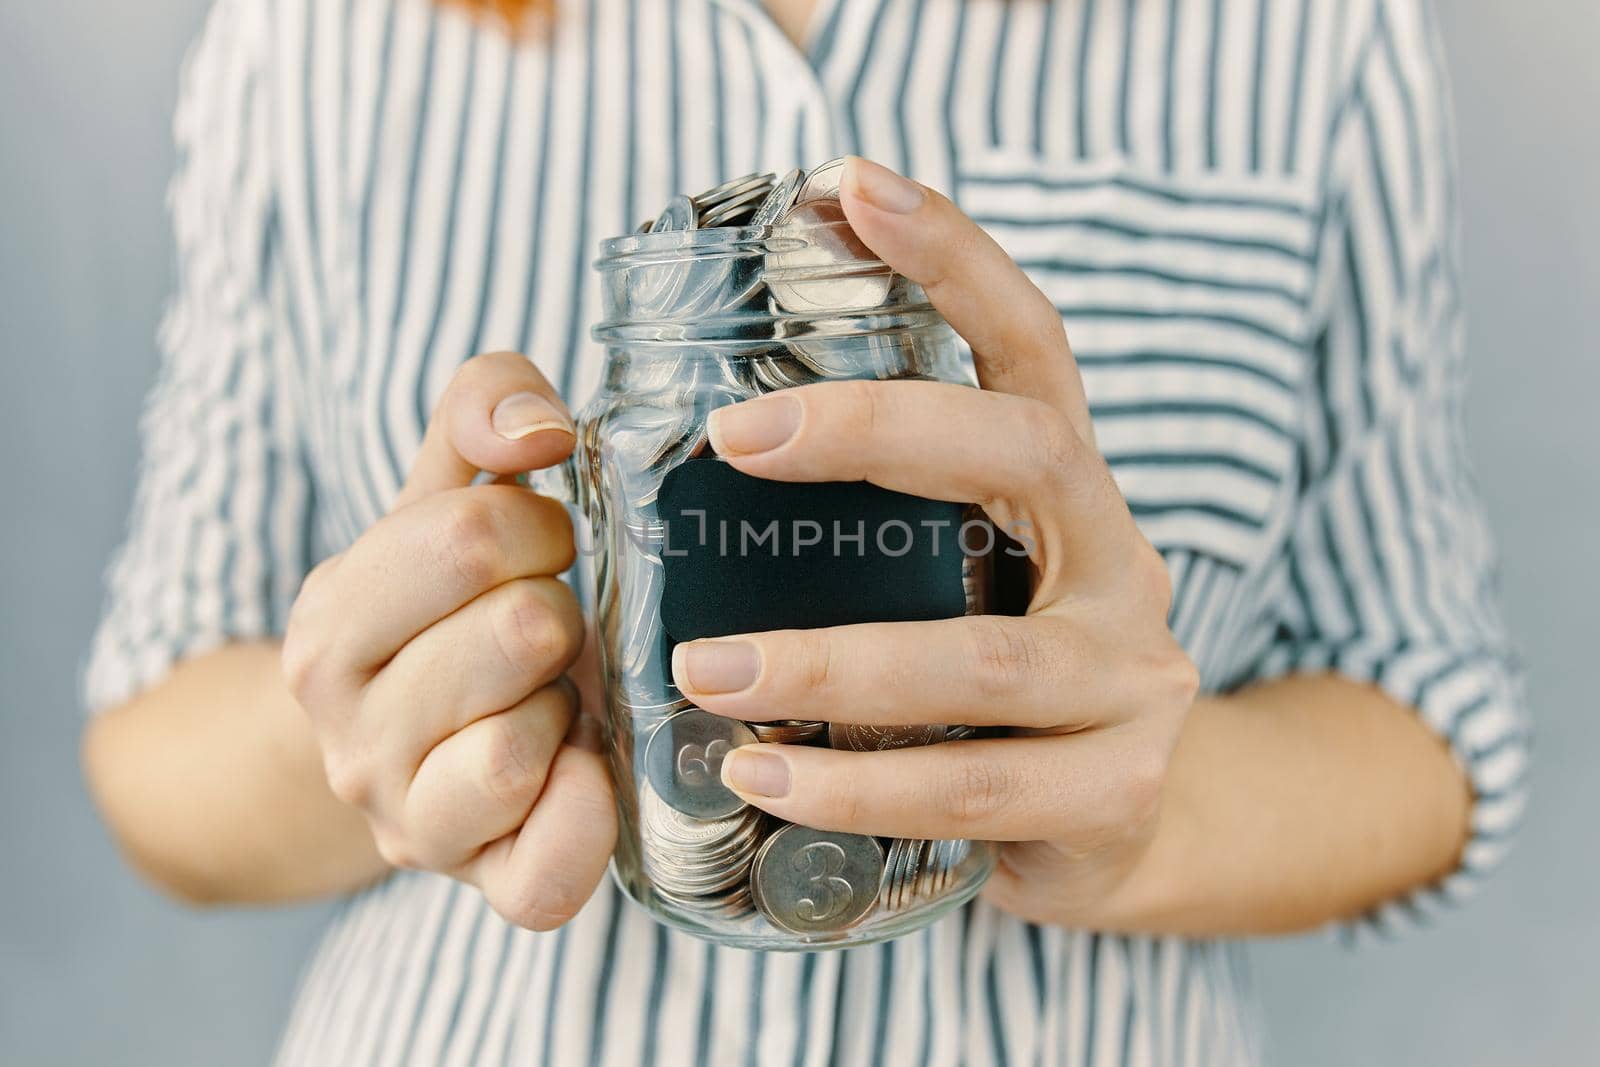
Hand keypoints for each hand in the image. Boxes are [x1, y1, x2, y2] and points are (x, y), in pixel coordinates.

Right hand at [282, 352, 615, 929]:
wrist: (405, 744)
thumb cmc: (444, 606)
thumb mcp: (443, 493)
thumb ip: (481, 410)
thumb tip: (539, 427)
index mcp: (330, 622)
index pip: (470, 536)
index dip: (539, 528)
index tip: (537, 549)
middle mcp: (349, 734)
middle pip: (521, 632)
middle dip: (561, 611)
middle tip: (546, 626)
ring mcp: (408, 821)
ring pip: (519, 748)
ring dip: (567, 704)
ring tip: (549, 694)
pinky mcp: (480, 883)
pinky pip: (543, 874)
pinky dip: (581, 821)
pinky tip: (588, 770)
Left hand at [669, 158, 1199, 927]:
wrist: (1108, 826)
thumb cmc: (988, 689)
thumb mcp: (952, 583)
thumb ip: (877, 527)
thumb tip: (694, 460)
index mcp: (1070, 493)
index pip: (1032, 348)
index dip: (955, 260)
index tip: (853, 187)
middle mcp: (1120, 563)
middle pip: (1022, 455)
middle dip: (875, 428)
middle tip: (737, 434)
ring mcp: (1131, 679)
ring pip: (983, 657)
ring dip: (833, 664)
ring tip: (709, 671)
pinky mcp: (1115, 790)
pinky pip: (973, 788)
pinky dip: (858, 788)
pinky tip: (764, 784)